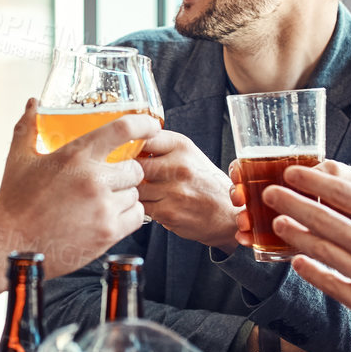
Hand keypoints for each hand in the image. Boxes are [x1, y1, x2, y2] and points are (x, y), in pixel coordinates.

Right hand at [0, 100, 158, 275]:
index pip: (123, 129)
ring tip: (102, 201)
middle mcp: (94, 179)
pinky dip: (127, 215)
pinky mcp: (108, 232)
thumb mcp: (18, 158)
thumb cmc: (14, 201)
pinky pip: (136, 216)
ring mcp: (103, 207)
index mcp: (76, 155)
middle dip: (125, 172)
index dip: (144, 124)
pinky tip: (108, 216)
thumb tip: (34, 102)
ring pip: (135, 193)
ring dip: (124, 195)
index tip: (151, 126)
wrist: (10, 244)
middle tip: (109, 179)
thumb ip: (29, 126)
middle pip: (135, 167)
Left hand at [136, 130, 237, 247]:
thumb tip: (125, 144)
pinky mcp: (168, 212)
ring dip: (132, 190)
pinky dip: (141, 206)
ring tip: (139, 190)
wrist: (227, 213)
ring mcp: (174, 191)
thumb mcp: (188, 154)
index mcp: (181, 145)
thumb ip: (160, 146)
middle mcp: (179, 166)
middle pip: (133, 164)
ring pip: (134, 188)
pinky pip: (141, 206)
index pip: (142, 138)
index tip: (123, 152)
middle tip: (125, 174)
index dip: (127, 146)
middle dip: (125, 170)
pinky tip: (151, 203)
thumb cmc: (203, 181)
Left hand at [260, 130, 350, 351]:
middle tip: (269, 193)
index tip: (293, 172)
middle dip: (291, 202)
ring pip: (321, 250)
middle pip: (322, 218)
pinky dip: (312, 272)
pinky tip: (297, 262)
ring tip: (277, 223)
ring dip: (295, 234)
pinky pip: (331, 285)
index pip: (343, 193)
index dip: (312, 180)